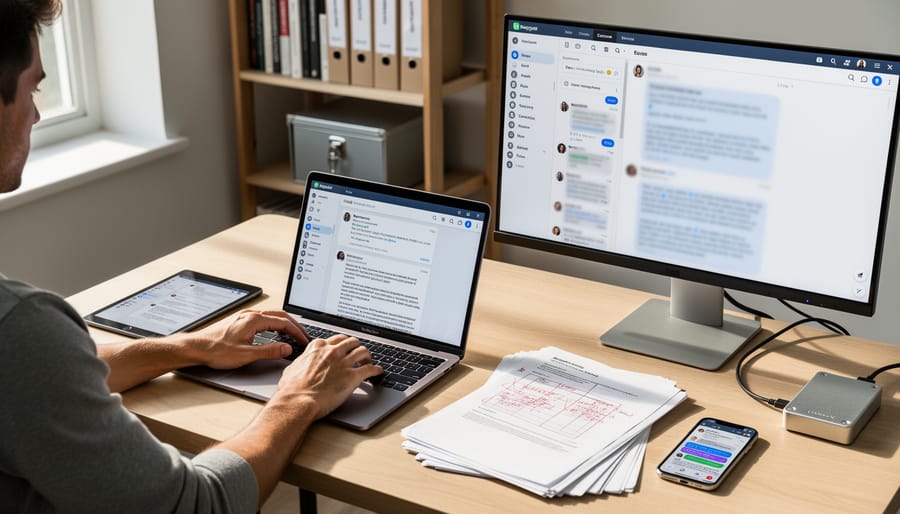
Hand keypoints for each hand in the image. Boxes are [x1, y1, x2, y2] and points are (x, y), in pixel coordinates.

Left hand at [185, 309, 309, 368]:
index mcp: (254, 320)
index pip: (284, 322)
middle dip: (294, 325)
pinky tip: (274, 332)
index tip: (304, 340)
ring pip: (271, 316)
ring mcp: (244, 317)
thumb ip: (269, 351)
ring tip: (293, 333)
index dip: (297, 332)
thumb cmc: (216, 350)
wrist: (196, 348)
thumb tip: (287, 348)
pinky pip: (263, 319)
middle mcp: (250, 315)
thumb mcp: (246, 354)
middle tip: (303, 336)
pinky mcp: (239, 321)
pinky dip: (274, 324)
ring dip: (284, 324)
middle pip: (280, 315)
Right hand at [277, 334, 382, 419]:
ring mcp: (343, 363)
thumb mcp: (292, 368)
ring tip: (368, 361)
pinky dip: (376, 369)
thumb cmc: (292, 389)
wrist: (298, 401)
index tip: (345, 348)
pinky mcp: (352, 376)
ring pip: (363, 351)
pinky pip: (370, 369)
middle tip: (358, 354)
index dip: (342, 345)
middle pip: (352, 342)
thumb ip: (301, 362)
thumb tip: (300, 363)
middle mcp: (332, 352)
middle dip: (356, 347)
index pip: (336, 339)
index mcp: (318, 347)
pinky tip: (378, 372)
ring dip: (367, 356)